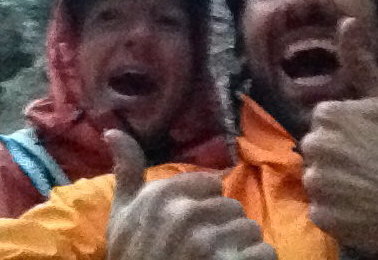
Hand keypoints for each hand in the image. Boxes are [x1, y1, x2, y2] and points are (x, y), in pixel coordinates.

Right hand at [104, 129, 275, 259]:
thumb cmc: (133, 257)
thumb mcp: (123, 215)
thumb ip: (127, 171)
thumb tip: (112, 130)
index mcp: (162, 197)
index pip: (211, 183)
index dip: (205, 205)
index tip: (191, 226)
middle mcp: (185, 214)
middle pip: (232, 206)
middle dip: (223, 227)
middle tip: (203, 250)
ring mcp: (207, 242)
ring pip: (250, 229)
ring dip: (240, 247)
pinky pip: (264, 252)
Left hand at [301, 18, 377, 254]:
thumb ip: (361, 61)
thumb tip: (346, 21)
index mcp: (326, 115)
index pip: (325, 122)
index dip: (349, 132)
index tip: (372, 142)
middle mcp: (313, 147)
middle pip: (318, 150)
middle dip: (338, 155)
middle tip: (371, 166)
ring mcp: (317, 184)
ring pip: (319, 179)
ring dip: (336, 184)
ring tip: (368, 188)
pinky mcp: (322, 217)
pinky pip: (322, 210)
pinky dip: (338, 211)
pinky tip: (363, 209)